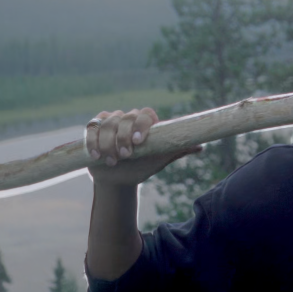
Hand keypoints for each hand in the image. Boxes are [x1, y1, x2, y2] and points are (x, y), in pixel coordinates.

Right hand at [85, 108, 199, 186]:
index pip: (145, 114)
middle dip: (123, 137)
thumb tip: (201, 146)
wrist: (119, 177)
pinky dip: (92, 142)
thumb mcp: (159, 159)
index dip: (141, 125)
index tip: (139, 142)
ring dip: (108, 143)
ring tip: (112, 161)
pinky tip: (96, 155)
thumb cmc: (141, 166)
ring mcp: (109, 121)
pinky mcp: (93, 128)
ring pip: (106, 124)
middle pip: (124, 118)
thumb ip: (177, 150)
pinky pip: (91, 129)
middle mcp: (127, 117)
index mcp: (145, 121)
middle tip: (125, 155)